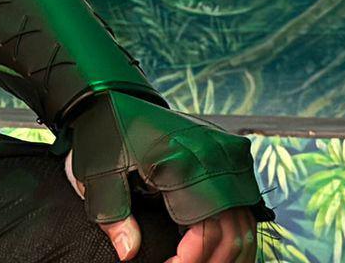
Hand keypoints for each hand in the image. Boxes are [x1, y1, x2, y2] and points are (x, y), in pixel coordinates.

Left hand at [67, 151, 258, 262]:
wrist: (114, 98)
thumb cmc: (105, 135)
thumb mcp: (97, 175)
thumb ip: (113, 216)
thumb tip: (129, 253)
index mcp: (182, 162)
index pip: (207, 229)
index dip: (192, 259)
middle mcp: (214, 157)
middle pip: (234, 232)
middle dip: (212, 262)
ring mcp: (226, 155)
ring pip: (246, 224)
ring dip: (229, 254)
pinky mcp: (229, 155)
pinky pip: (246, 207)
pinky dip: (236, 236)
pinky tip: (218, 252)